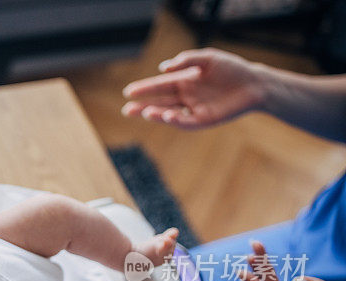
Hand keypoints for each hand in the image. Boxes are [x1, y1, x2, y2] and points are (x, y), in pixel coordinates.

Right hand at [122, 48, 264, 128]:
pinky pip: (186, 121)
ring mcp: (193, 110)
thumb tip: (164, 68)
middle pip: (159, 103)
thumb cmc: (231, 68)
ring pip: (169, 113)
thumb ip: (186, 60)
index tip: (129, 92)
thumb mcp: (208, 58)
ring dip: (156, 114)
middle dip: (142, 106)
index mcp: (183, 81)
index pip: (159, 86)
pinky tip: (167, 116)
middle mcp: (185, 97)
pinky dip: (175, 120)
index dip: (144, 89)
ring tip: (144, 112)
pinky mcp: (204, 120)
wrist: (253, 83)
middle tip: (127, 109)